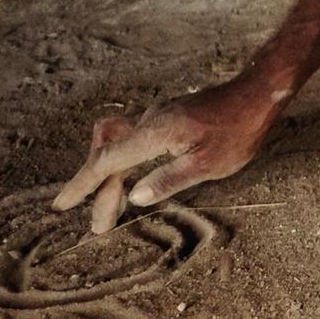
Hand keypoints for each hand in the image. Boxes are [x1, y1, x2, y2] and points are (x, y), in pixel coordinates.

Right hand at [52, 77, 286, 232]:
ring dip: (111, 175)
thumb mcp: (209, 165)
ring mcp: (158, 117)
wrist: (257, 93)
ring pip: (119, 145)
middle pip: (109, 155)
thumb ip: (169, 180)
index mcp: (156, 133)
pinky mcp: (167, 117)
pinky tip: (132, 179)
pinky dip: (125, 161)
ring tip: (110, 208)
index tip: (62, 204)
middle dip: (98, 190)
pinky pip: (134, 139)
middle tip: (99, 225)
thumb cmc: (239, 131)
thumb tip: (134, 198)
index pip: (108, 161)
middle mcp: (150, 122)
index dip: (83, 184)